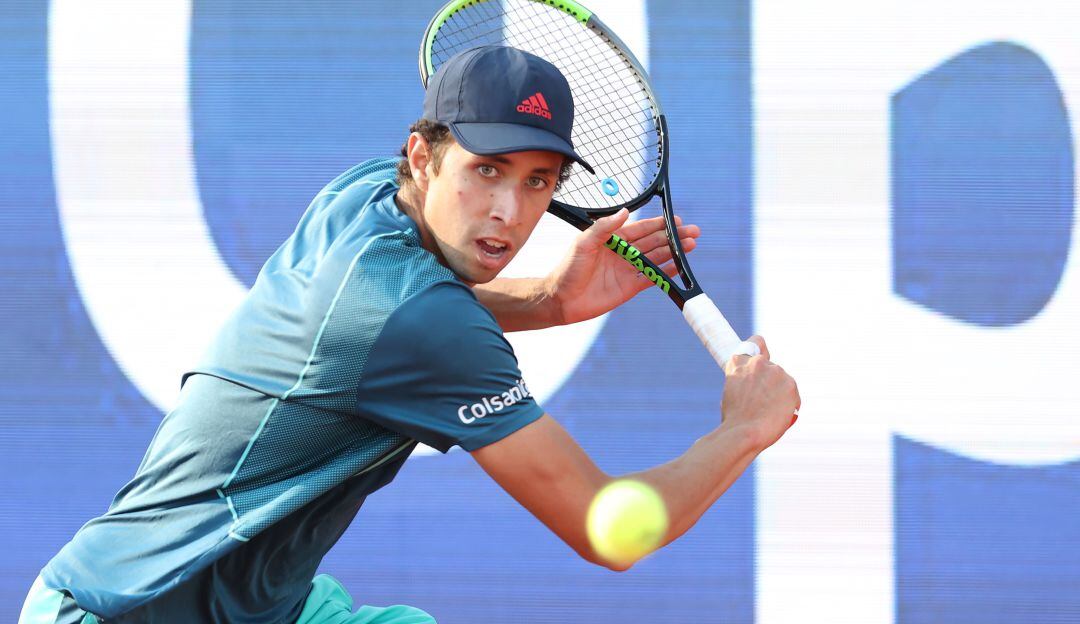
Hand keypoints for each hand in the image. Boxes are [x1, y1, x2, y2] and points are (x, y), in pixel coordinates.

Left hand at [546, 209, 700, 324]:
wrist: (561, 299)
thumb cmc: (568, 269)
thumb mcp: (584, 243)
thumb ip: (604, 228)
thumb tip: (625, 211)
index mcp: (613, 240)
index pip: (640, 229)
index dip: (658, 224)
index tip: (675, 220)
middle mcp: (623, 253)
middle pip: (653, 242)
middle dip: (673, 237)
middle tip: (692, 231)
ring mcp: (627, 270)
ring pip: (656, 258)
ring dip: (673, 252)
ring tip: (691, 245)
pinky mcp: (630, 287)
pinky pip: (652, 278)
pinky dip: (666, 272)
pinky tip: (679, 266)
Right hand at [719, 335, 800, 450]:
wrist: (744, 432)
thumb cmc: (734, 419)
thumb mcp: (732, 392)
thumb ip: (746, 382)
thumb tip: (758, 388)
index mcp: (738, 362)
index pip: (756, 342)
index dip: (761, 350)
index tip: (763, 357)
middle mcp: (758, 362)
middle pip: (772, 368)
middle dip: (771, 383)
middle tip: (763, 402)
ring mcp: (776, 371)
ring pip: (783, 382)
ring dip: (779, 394)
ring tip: (768, 413)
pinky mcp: (791, 384)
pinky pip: (792, 395)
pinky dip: (788, 404)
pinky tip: (777, 416)